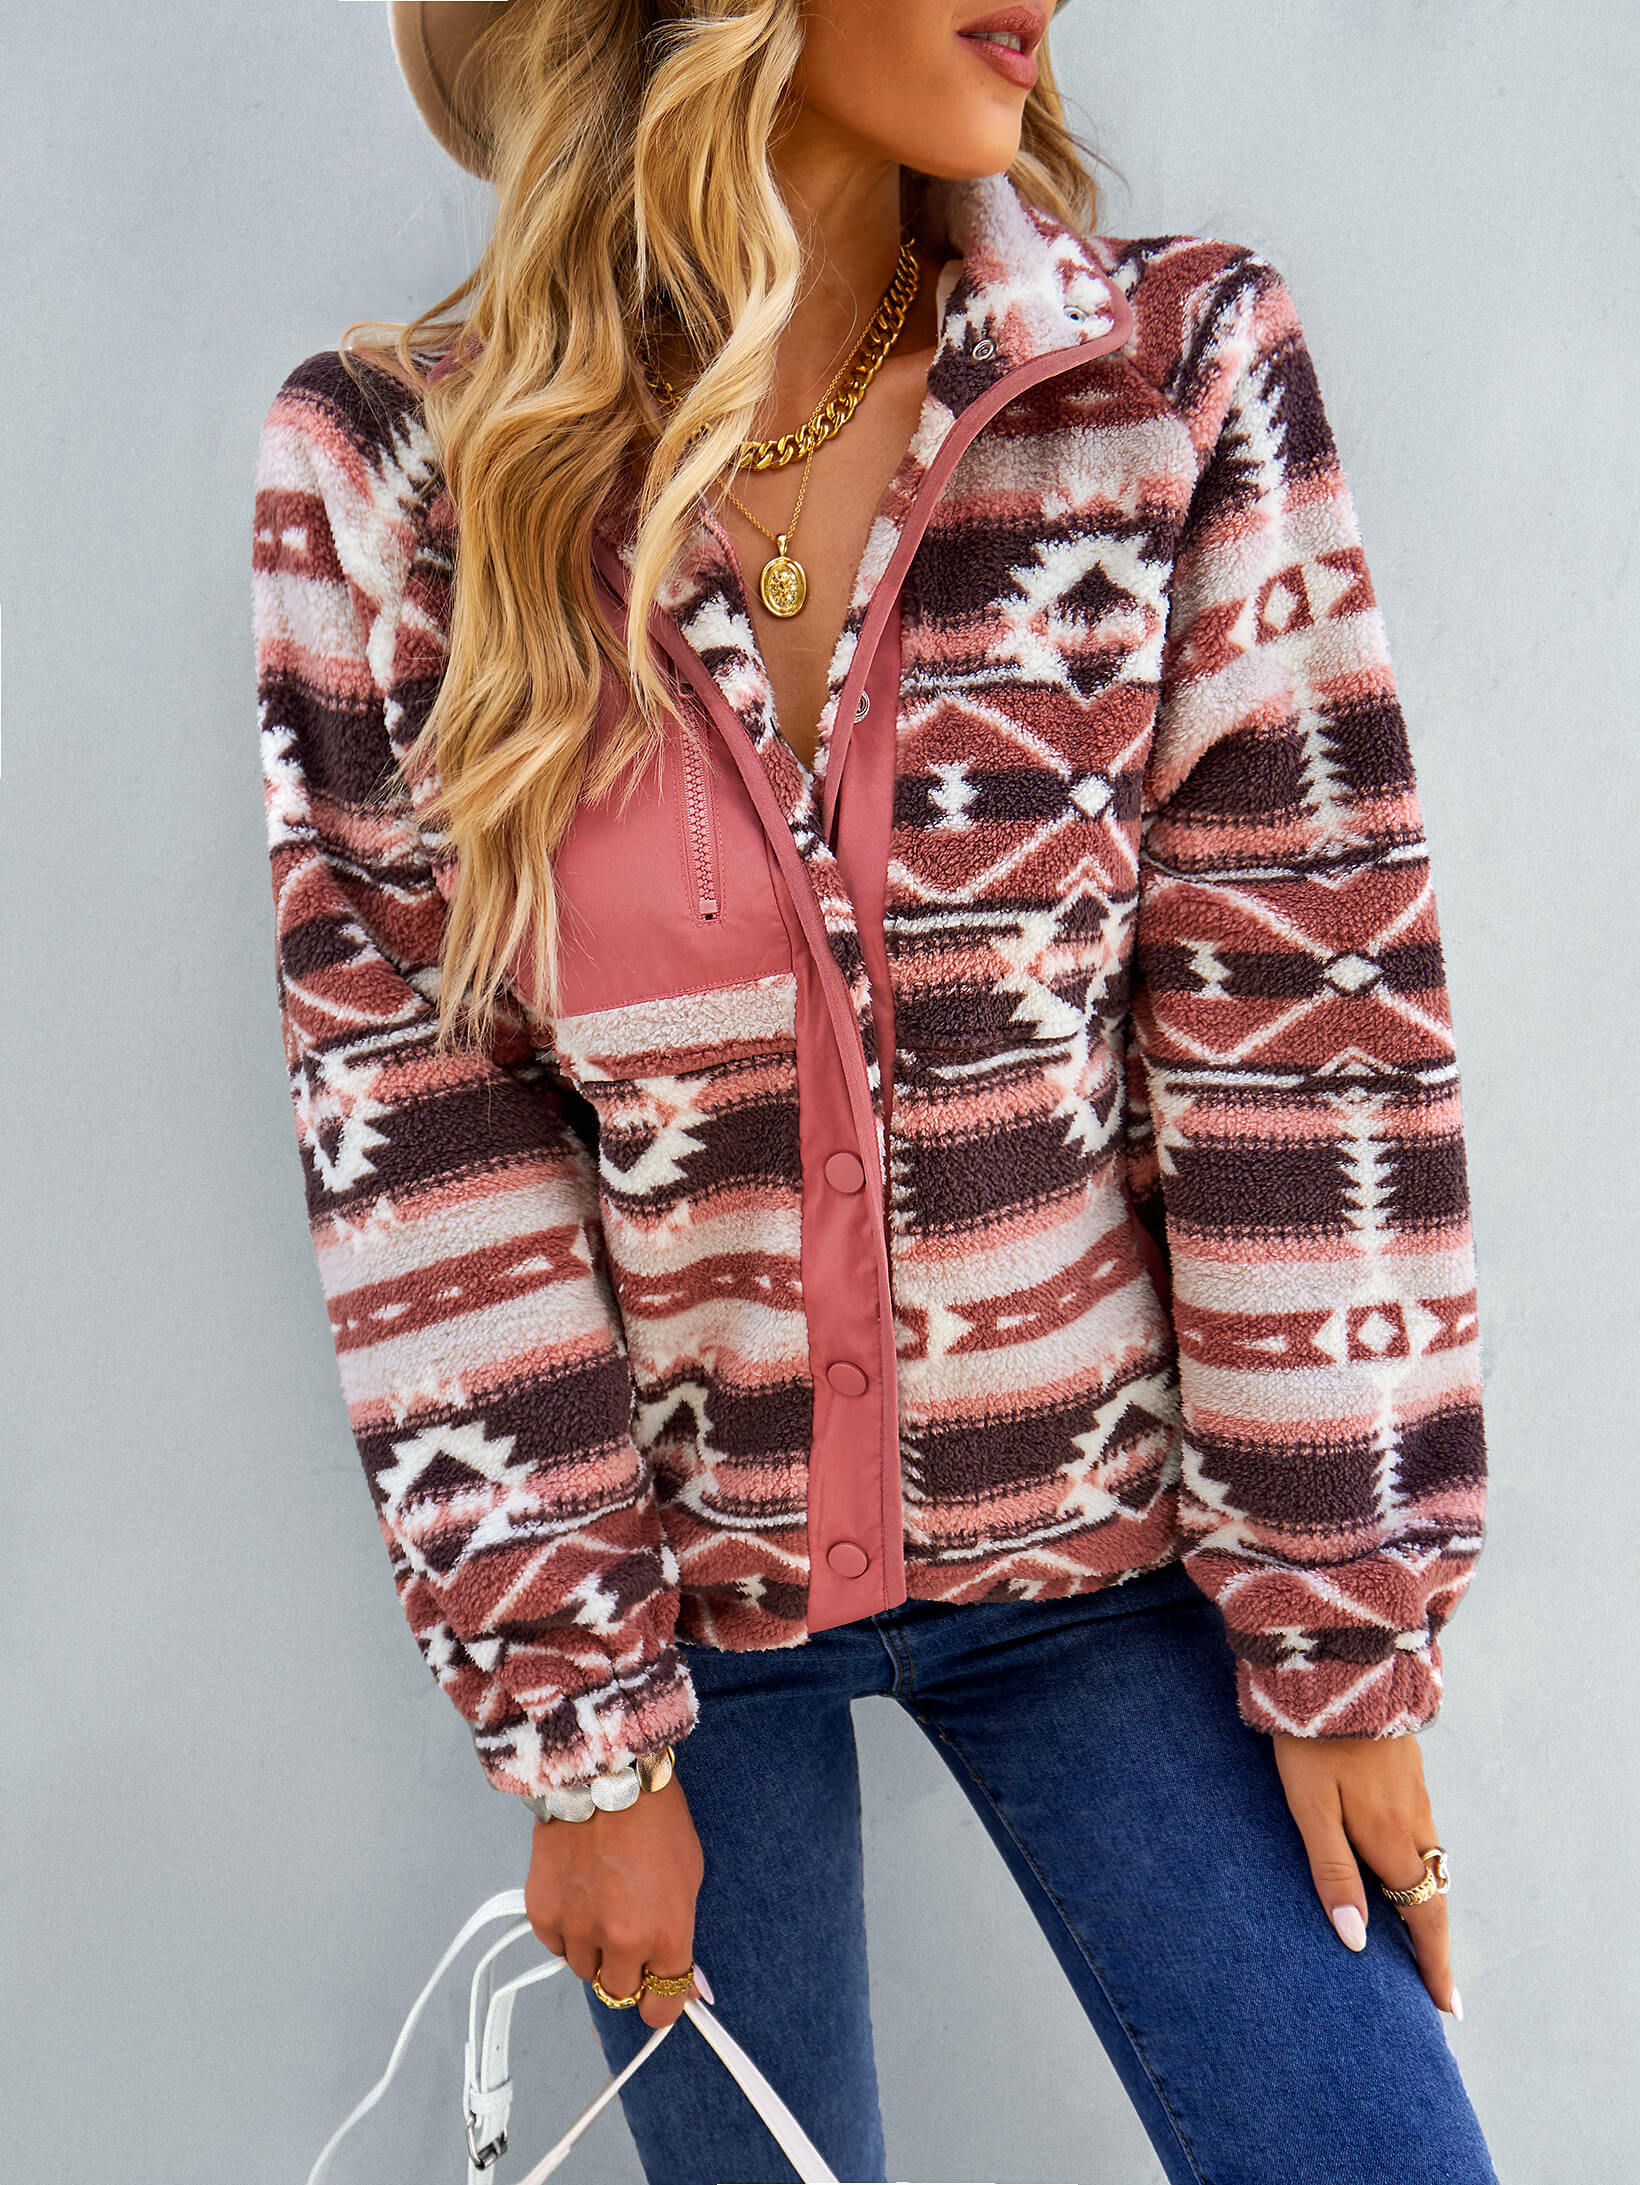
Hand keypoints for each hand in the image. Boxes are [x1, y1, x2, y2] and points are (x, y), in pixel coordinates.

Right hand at [524, 1775, 707, 2029]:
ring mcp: (579, 1931)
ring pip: (586, 1972)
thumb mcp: (688, 1876)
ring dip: (595, 1951)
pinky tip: (577, 1895)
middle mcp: (623, 1944)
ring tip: (600, 1906)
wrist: (603, 1775)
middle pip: (621, 1993)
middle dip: (629, 1971)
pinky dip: (567, 1931)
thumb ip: (681, 1933)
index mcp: (667, 1936)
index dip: (662, 2002)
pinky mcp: (543, 1916)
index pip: (663, 2007)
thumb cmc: (656, 1819)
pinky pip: (557, 1947)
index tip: (659, 1993)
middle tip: (629, 1934)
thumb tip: (685, 1984)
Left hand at [1271, 1729, 1461, 2018]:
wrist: (1336, 1666)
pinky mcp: (1406, 1766)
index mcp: (1391, 1836)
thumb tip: (1356, 1940)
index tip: (1447, 2008)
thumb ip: (1333, 1871)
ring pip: (1430, 1859)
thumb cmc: (1312, 1742)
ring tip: (1420, 1935)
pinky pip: (1423, 1829)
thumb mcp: (1312, 1809)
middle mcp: (1413, 1818)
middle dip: (1435, 1942)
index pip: (1422, 1915)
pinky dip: (1421, 1862)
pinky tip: (1405, 1861)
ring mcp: (1414, 1790)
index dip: (1433, 1964)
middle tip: (1436, 1985)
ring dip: (1429, 1900)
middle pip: (1432, 1892)